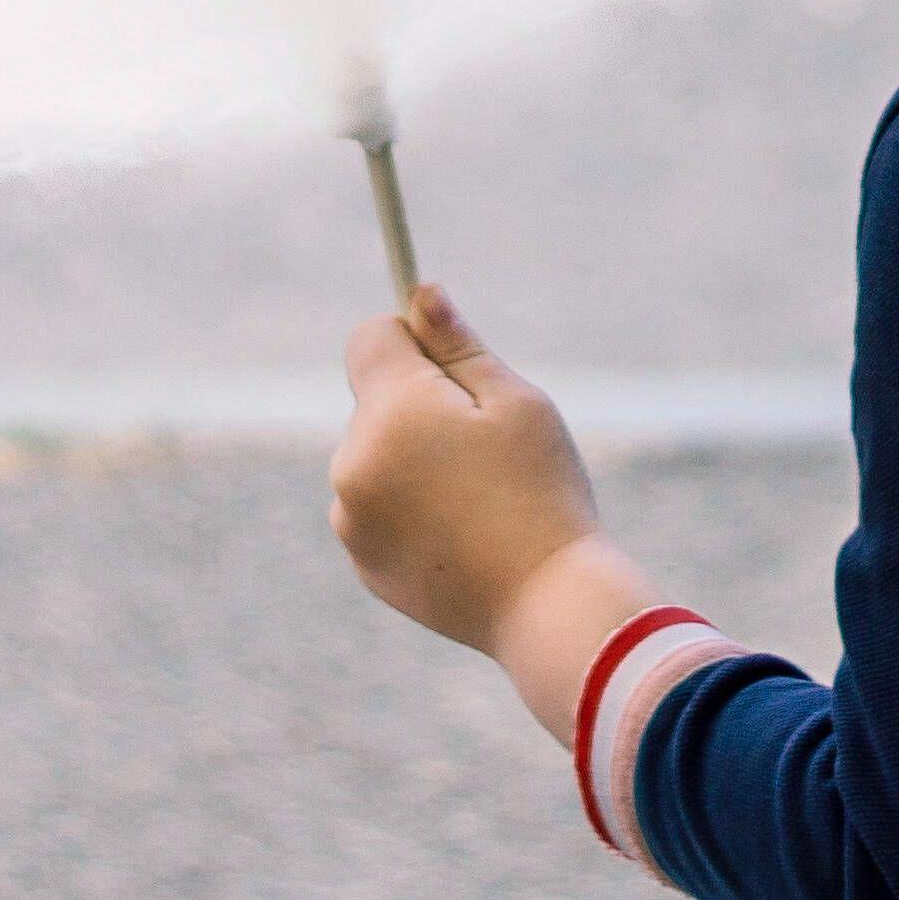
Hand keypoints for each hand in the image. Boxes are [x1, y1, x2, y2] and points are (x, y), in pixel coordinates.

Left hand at [330, 288, 636, 724]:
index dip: (413, 339)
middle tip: (488, 448)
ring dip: (414, 462)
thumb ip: (458, 344)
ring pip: (377, 458)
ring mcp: (351, 520)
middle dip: (421, 408)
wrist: (547, 605)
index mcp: (391, 412)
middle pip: (376, 402)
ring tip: (481, 499)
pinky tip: (465, 535)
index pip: (369, 338)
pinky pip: (378, 511)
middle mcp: (352, 463)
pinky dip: (411, 512)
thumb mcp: (515, 402)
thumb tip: (419, 293)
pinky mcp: (363, 564)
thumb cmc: (542, 492)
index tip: (452, 363)